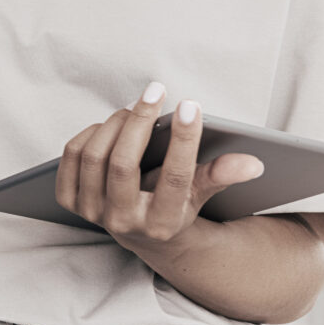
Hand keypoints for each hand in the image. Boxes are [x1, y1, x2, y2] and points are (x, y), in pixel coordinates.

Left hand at [55, 81, 264, 251]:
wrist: (140, 232)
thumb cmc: (174, 204)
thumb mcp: (201, 195)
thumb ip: (221, 176)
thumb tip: (253, 162)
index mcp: (162, 223)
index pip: (175, 178)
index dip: (185, 140)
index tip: (191, 106)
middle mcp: (123, 222)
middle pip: (123, 163)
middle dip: (140, 121)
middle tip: (156, 92)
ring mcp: (93, 212)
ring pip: (94, 156)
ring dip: (115, 124)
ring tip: (135, 109)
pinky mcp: (70, 201)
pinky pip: (72, 156)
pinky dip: (90, 134)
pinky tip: (110, 125)